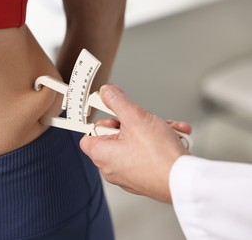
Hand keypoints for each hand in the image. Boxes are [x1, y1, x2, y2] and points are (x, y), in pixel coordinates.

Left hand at [80, 84, 190, 202]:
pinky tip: (173, 138)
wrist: (185, 181)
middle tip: (143, 120)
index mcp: (101, 154)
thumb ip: (117, 101)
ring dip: (151, 131)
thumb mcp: (136, 117)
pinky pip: (146, 155)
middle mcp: (111, 167)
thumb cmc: (159, 156)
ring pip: (134, 143)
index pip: (88, 134)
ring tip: (166, 128)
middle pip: (115, 136)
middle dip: (134, 123)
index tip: (111, 111)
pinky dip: (158, 145)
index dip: (100, 120)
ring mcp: (127, 175)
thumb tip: (107, 92)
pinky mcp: (144, 178)